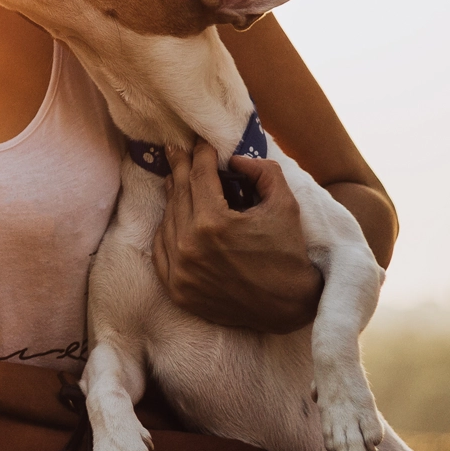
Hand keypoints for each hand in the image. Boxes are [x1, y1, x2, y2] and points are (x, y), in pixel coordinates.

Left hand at [151, 141, 322, 331]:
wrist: (288, 308)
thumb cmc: (287, 254)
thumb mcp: (284, 204)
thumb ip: (262, 172)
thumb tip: (235, 159)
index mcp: (214, 223)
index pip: (199, 177)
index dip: (200, 155)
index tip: (200, 143)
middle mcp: (189, 247)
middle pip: (179, 195)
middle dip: (180, 168)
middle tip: (175, 149)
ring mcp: (180, 271)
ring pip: (167, 221)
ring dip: (173, 197)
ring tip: (176, 178)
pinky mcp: (177, 290)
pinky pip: (161, 250)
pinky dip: (166, 230)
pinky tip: (172, 216)